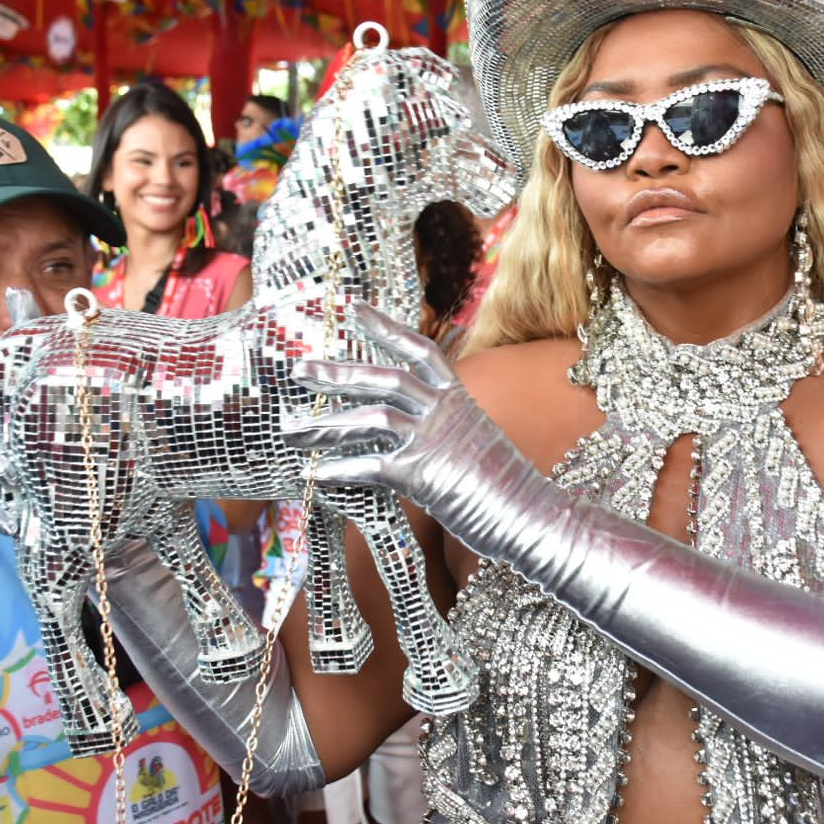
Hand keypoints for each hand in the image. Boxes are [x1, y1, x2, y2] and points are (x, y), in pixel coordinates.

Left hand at [280, 302, 545, 548]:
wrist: (533, 515)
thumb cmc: (505, 487)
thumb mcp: (477, 443)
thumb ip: (446, 430)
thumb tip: (417, 433)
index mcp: (459, 397)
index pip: (420, 349)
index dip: (385, 327)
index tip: (353, 308)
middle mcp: (445, 410)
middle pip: (384, 378)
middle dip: (338, 373)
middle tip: (299, 369)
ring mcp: (435, 440)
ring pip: (372, 417)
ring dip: (326, 424)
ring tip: (290, 432)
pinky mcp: (424, 474)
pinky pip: (373, 466)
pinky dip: (342, 469)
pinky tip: (317, 475)